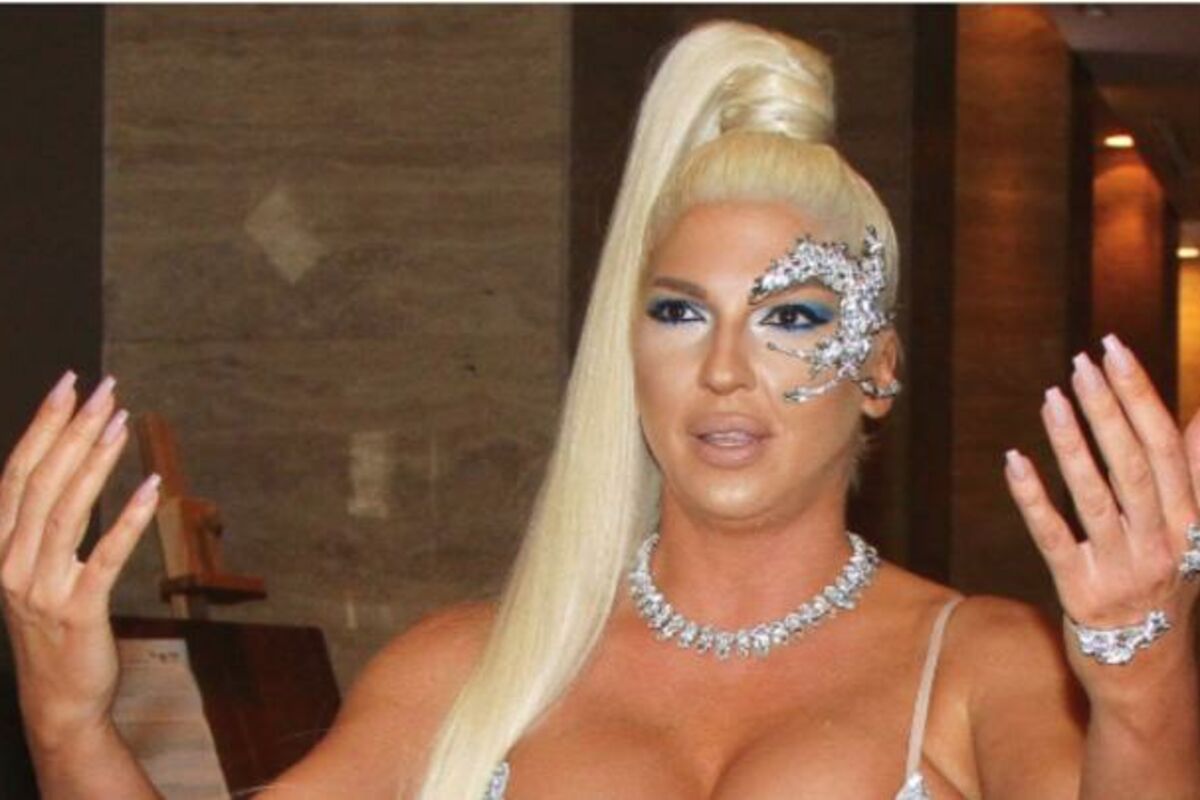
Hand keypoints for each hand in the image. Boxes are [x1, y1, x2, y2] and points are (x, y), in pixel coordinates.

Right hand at [0, 371, 159, 750]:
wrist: (58, 699)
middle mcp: (11, 563)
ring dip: (95, 462)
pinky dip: (127, 519)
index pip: (17, 473)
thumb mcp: (36, 571)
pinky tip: (150, 487)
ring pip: (65, 512)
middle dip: (72, 429)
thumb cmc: (53, 628)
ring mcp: (41, 588)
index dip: (41, 426)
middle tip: (104, 389)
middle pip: (41, 482)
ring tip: (121, 421)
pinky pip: (105, 558)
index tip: (67, 385)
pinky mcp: (78, 611)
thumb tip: (70, 465)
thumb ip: (43, 525)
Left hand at [1003, 335, 1199, 688]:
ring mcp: (1121, 568)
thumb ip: (1192, 471)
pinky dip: (1033, 498)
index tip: (1113, 349)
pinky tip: (1014, 461)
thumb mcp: (1190, 532)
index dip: (1139, 393)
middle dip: (1108, 407)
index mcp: (1190, 520)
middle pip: (1131, 462)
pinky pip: (1053, 537)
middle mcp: (1161, 541)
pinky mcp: (1080, 591)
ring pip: (1095, 495)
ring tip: (1051, 397)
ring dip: (1072, 443)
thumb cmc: (1163, 588)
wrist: (1147, 674)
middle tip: (1081, 361)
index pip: (1164, 443)